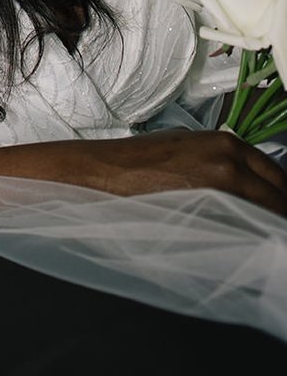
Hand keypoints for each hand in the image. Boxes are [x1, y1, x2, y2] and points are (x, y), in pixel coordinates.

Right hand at [66, 128, 286, 216]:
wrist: (111, 170)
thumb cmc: (142, 160)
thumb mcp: (189, 146)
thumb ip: (221, 159)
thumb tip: (244, 180)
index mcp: (227, 143)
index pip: (277, 175)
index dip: (282, 196)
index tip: (280, 208)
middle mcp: (230, 161)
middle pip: (278, 195)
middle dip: (279, 212)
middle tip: (274, 225)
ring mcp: (220, 185)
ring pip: (264, 212)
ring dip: (266, 224)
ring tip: (260, 235)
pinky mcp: (207, 210)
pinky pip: (241, 226)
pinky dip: (246, 233)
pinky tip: (238, 238)